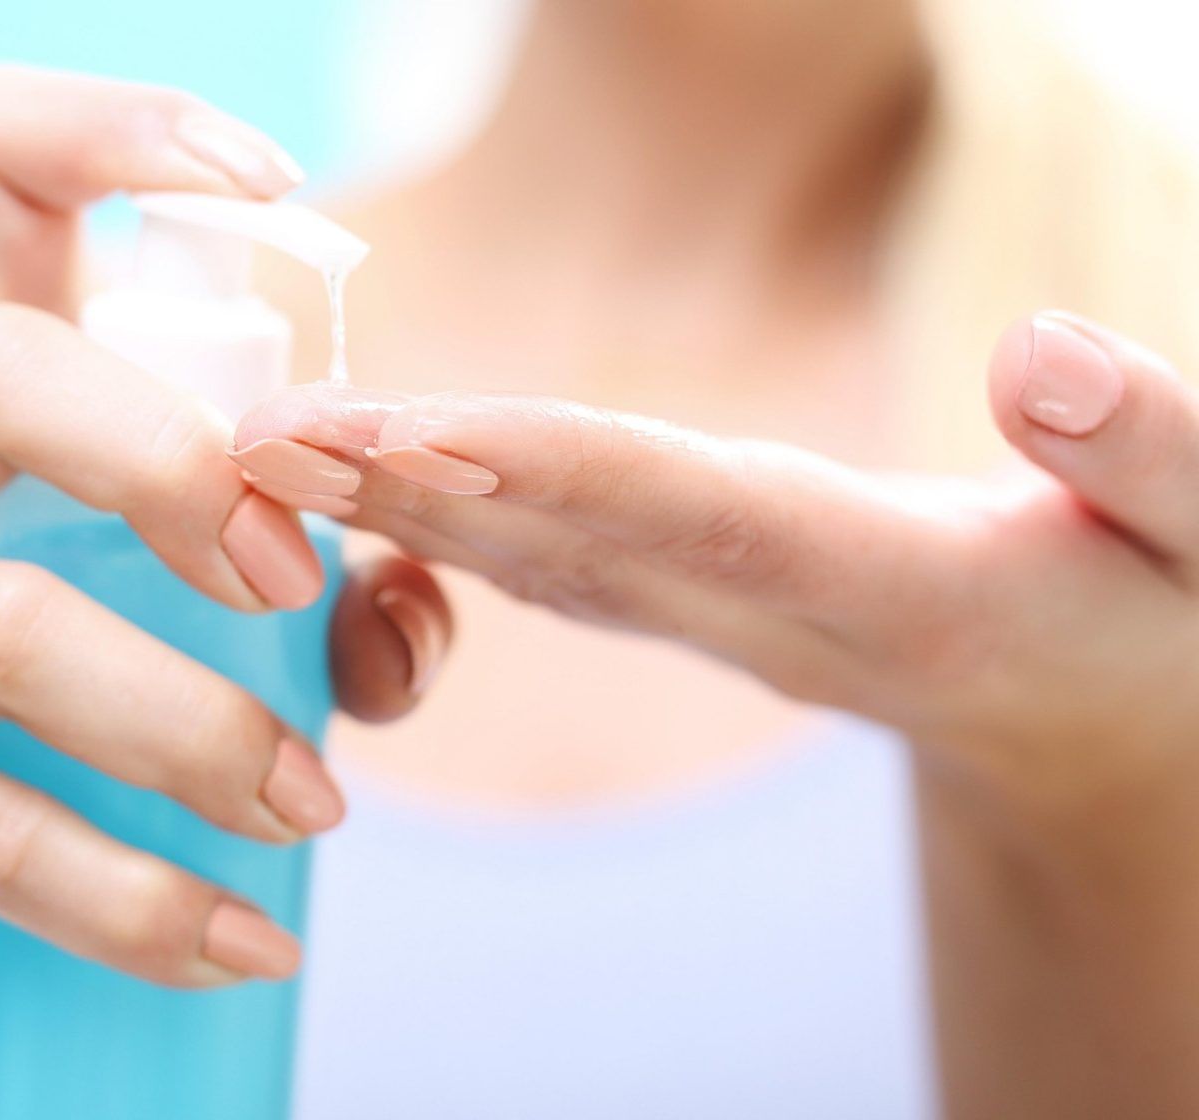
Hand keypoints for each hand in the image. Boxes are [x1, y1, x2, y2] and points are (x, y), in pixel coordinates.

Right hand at [0, 65, 450, 1058]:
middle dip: (169, 460)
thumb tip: (405, 610)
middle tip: (294, 583)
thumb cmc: (137, 723)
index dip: (114, 131)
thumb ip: (349, 600)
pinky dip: (137, 897)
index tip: (273, 181)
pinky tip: (250, 943)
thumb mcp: (256, 633)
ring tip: (313, 812)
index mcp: (8, 390)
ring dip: (189, 725)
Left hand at [233, 313, 1198, 815]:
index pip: (692, 516)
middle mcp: (754, 608)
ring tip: (260, 443)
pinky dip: (431, 512)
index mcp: (875, 590)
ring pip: (523, 549)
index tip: (410, 441)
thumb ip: (1151, 457)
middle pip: (561, 538)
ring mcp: (702, 609)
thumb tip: (1049, 357)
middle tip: (259, 439)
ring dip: (386, 498)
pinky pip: (535, 556)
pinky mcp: (679, 591)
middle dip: (408, 488)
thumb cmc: (1155, 626)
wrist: (1083, 720)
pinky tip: (344, 473)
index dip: (548, 476)